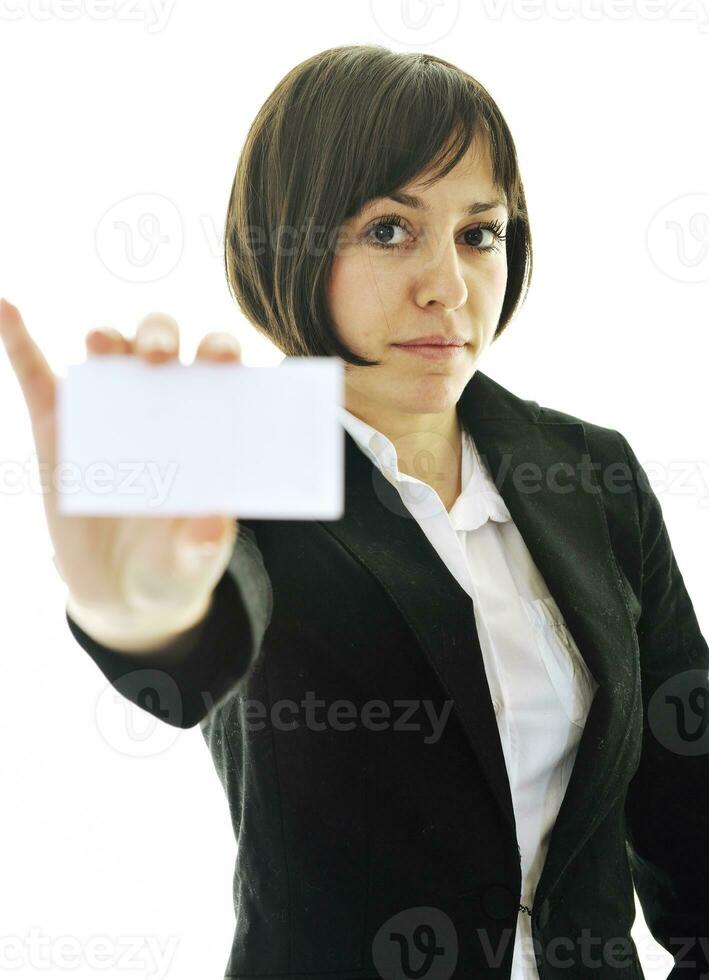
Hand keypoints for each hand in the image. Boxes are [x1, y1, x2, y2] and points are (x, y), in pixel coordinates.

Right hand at [0, 301, 242, 639]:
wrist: (123, 592)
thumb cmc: (174, 563)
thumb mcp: (192, 560)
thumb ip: (202, 543)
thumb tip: (212, 522)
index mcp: (203, 422)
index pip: (217, 370)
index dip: (221, 351)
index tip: (222, 358)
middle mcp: (158, 402)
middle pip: (159, 346)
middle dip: (160, 337)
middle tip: (158, 357)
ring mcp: (105, 411)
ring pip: (106, 353)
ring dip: (105, 338)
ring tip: (101, 344)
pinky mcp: (56, 427)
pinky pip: (33, 374)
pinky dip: (16, 338)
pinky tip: (5, 307)